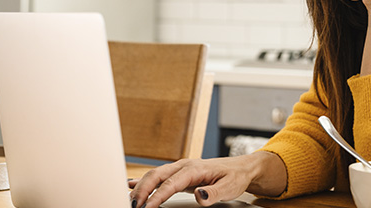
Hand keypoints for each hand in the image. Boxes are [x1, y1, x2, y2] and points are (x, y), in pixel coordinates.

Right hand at [129, 152, 285, 207]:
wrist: (240, 168)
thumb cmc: (235, 177)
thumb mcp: (229, 187)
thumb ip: (213, 193)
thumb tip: (199, 195)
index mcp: (194, 168)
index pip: (171, 183)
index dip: (157, 195)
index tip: (147, 207)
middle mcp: (184, 166)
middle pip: (157, 175)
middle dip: (142, 190)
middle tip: (133, 206)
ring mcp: (180, 168)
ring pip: (154, 175)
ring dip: (141, 187)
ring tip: (130, 201)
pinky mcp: (179, 173)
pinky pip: (158, 176)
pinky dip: (143, 181)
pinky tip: (131, 185)